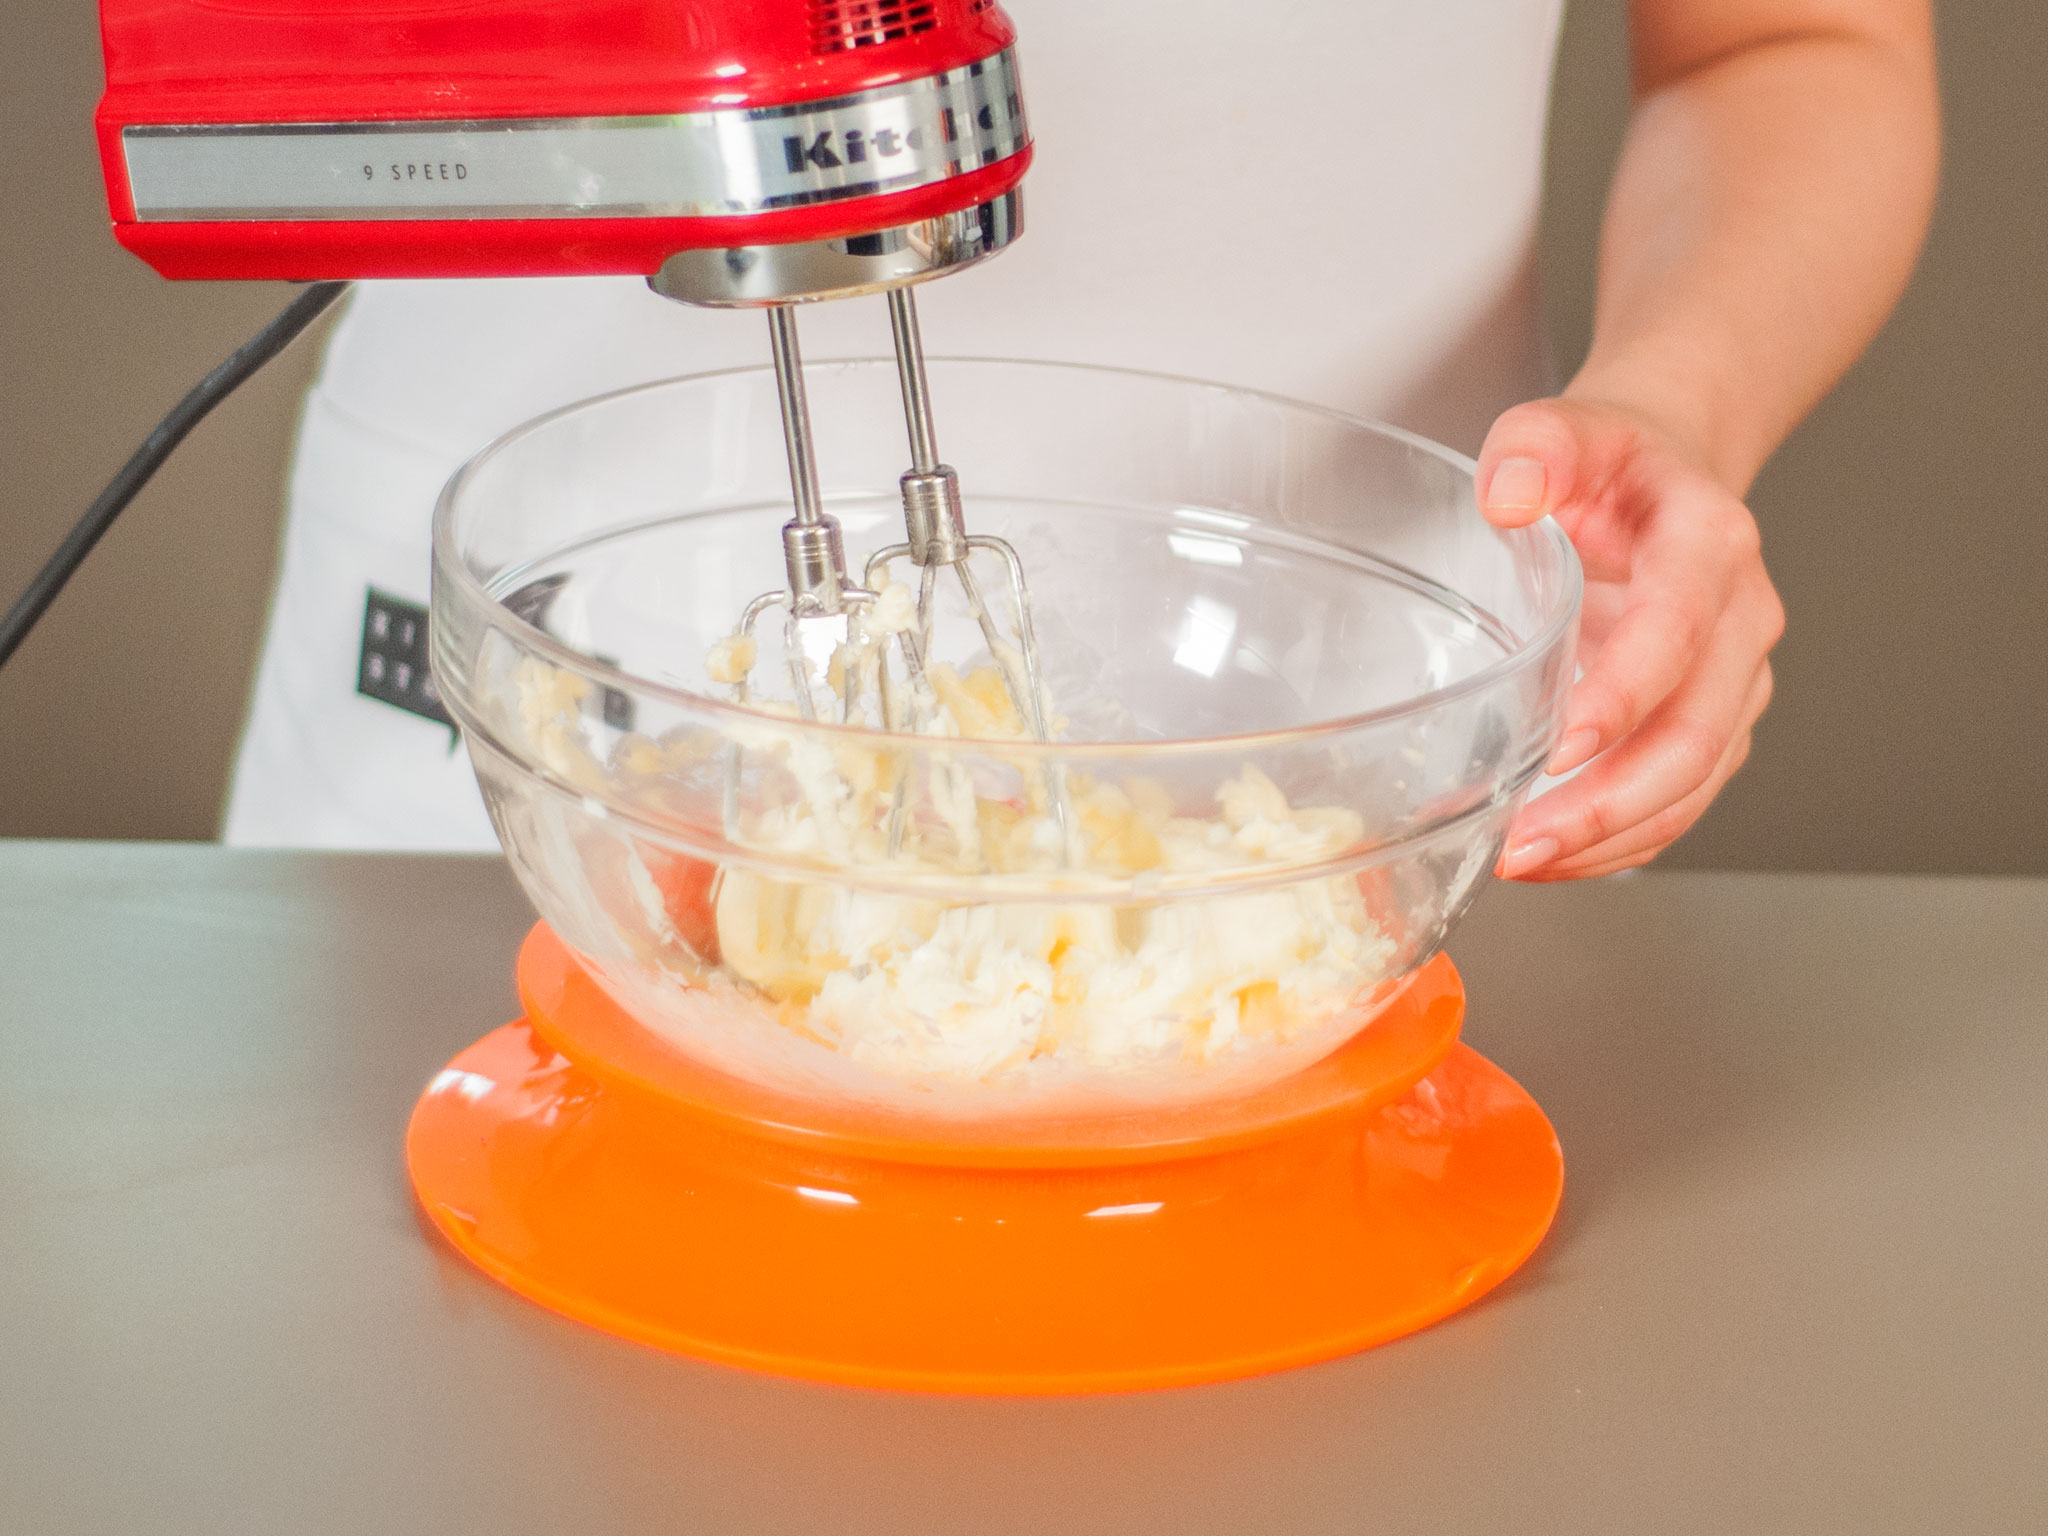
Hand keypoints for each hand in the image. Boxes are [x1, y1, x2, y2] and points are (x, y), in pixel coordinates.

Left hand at [1475, 396, 1783, 880]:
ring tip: (1524, 861)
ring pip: (1693, 782)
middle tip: (1525, 841)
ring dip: (1611, 836)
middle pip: (1696, 733)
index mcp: (1709, 543)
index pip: (1676, 630)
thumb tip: (1507, 493)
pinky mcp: (1715, 720)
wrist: (1665, 475)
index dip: (1625, 694)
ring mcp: (1734, 679)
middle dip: (1610, 801)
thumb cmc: (1611, 463)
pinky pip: (1681, 798)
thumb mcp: (1563, 425)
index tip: (1562, 746)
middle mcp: (1739, 618)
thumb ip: (1534, 445)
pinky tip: (1555, 856)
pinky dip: (1621, 839)